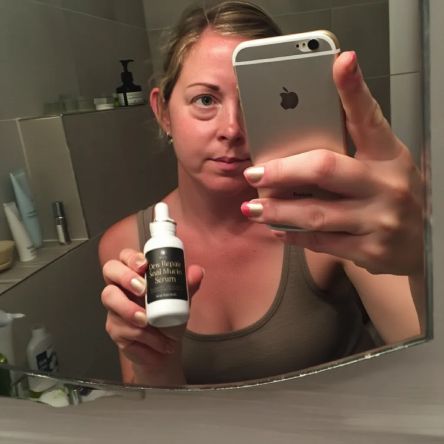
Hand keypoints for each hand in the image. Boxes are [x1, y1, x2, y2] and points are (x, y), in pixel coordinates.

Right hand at [101, 248, 203, 371]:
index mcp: (137, 274)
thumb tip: (198, 272)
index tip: (145, 265)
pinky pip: (120, 326)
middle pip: (110, 269)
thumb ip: (188, 285)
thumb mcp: (182, 300)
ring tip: (147, 321)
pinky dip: (142, 335)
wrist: (166, 349)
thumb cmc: (171, 318)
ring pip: (109, 297)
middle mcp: (122, 286)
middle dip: (125, 276)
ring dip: (129, 309)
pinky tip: (157, 341)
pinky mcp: (114, 327)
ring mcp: (115, 306)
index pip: (126, 256)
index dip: (131, 257)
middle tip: (142, 290)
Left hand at [242, 51, 423, 275]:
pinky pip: (320, 241)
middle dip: (282, 171)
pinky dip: (292, 235)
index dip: (354, 90)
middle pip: (324, 169)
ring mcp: (379, 219)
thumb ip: (350, 148)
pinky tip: (276, 228)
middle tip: (255, 172)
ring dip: (277, 210)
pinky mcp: (369, 249)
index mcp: (389, 155)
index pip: (369, 118)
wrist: (420, 244)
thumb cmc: (391, 194)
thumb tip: (299, 131)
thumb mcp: (381, 165)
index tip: (341, 63)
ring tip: (253, 206)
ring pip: (315, 212)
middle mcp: (386, 184)